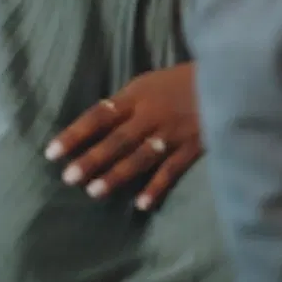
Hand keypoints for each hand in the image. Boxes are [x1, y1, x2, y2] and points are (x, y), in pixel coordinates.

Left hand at [45, 65, 206, 213]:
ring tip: (94, 192)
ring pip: (140, 157)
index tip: (52, 153)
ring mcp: (173, 132)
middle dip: (92, 159)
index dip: (75, 134)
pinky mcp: (193, 146)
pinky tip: (141, 204)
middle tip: (69, 177)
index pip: (98, 115)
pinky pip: (172, 170)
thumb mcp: (149, 83)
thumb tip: (97, 124)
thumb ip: (126, 104)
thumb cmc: (182, 81)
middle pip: (117, 139)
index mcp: (137, 94)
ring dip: (117, 175)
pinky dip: (157, 187)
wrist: (229, 77)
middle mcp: (151, 114)